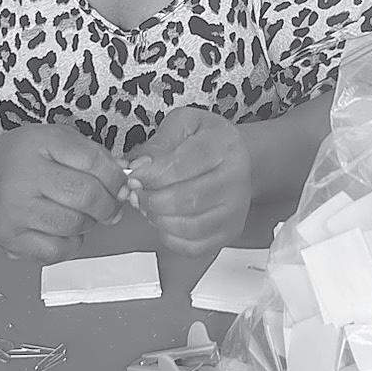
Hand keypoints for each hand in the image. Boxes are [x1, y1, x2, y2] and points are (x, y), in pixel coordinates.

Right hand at [0, 123, 127, 261]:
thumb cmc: (20, 161)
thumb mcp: (51, 140)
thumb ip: (89, 154)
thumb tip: (123, 179)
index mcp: (37, 143)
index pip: (93, 161)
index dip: (116, 176)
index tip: (120, 184)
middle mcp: (23, 175)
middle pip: (86, 196)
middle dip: (108, 204)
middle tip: (109, 205)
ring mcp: (15, 210)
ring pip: (74, 225)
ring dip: (89, 223)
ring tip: (81, 214)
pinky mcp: (11, 238)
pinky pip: (58, 250)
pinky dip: (71, 243)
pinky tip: (65, 230)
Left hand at [127, 107, 251, 254]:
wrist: (237, 158)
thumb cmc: (208, 141)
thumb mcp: (184, 124)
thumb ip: (158, 143)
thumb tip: (139, 166)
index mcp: (223, 147)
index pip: (180, 167)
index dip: (150, 176)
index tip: (133, 176)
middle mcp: (235, 180)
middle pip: (184, 200)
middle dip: (150, 200)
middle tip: (137, 193)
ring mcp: (234, 210)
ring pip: (188, 227)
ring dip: (158, 219)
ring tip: (150, 205)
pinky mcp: (229, 231)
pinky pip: (194, 246)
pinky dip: (170, 237)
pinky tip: (165, 220)